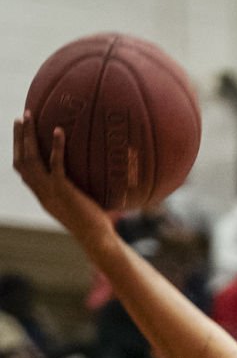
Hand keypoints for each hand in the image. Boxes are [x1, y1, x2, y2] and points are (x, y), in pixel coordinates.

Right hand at [12, 114, 115, 250]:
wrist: (98, 240)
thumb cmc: (94, 225)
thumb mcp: (77, 205)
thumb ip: (73, 190)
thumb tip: (86, 173)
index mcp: (43, 197)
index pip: (23, 172)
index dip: (18, 152)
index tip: (20, 134)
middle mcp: (42, 194)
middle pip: (21, 161)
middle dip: (18, 138)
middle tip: (21, 117)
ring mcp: (51, 192)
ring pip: (31, 159)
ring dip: (28, 136)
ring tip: (29, 116)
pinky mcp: (63, 191)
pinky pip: (56, 164)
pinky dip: (56, 146)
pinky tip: (59, 131)